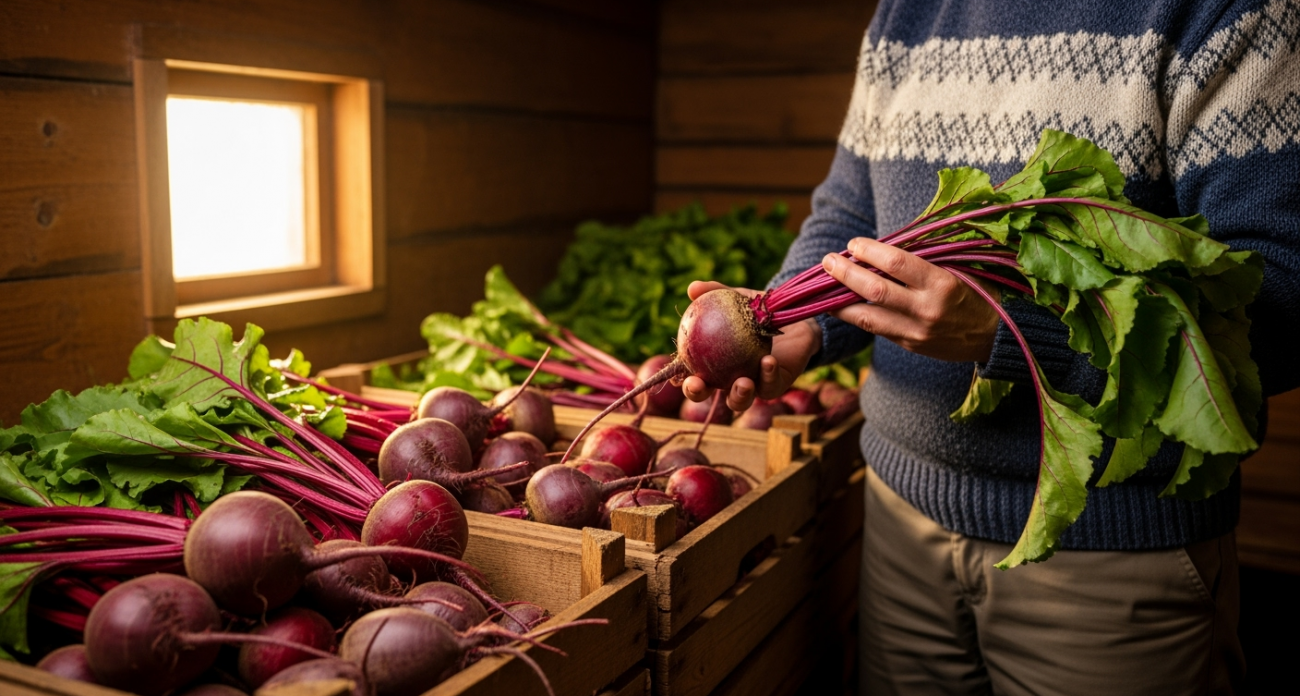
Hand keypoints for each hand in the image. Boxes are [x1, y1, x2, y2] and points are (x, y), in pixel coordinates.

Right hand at [680, 281, 822, 411]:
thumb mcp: (736, 298)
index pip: (691, 376)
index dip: (682, 381)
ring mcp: (751, 385)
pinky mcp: (775, 385)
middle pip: (709, 395)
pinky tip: (767, 361)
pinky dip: (767, 375)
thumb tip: (692, 288)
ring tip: (742, 383)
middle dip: (699, 395)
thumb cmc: (757, 309)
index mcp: (712, 363)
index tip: (677, 377)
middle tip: (699, 385)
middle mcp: (728, 378)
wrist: (791, 315)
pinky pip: (770, 386)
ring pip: (740, 401)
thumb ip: (715, 292)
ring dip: (739, 396)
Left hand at [822, 237, 998, 362]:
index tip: (852, 244)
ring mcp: (917, 332)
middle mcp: (927, 310)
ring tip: (824, 287)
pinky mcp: (911, 345)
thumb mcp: (959, 269)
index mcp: (943, 284)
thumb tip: (882, 248)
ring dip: (841, 301)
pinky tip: (844, 305)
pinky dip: (858, 315)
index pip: (897, 264)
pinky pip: (878, 329)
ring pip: (868, 317)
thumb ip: (924, 261)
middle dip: (846, 274)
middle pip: (875, 290)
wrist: (996, 336)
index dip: (870, 252)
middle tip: (827, 261)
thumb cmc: (978, 293)